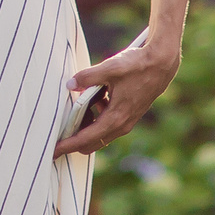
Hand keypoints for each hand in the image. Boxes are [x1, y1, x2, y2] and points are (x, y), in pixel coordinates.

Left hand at [53, 31, 180, 157]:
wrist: (162, 63)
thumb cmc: (137, 66)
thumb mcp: (110, 68)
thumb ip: (87, 77)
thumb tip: (69, 85)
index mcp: (116, 118)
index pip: (86, 139)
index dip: (68, 145)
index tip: (53, 151)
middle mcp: (121, 124)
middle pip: (91, 141)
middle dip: (73, 139)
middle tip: (56, 131)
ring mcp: (126, 120)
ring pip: (98, 132)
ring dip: (84, 125)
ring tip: (72, 109)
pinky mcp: (128, 114)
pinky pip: (106, 122)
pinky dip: (94, 116)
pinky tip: (91, 98)